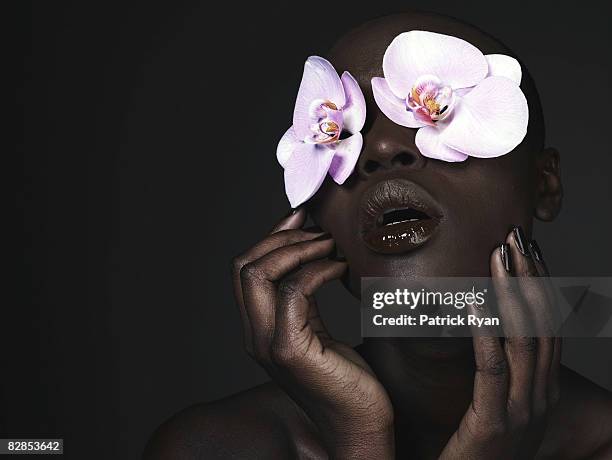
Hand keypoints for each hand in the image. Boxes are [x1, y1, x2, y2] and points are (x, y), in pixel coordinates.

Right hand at [231, 209, 394, 458]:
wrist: (360, 426)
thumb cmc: (347, 378)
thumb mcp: (318, 327)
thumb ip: (305, 297)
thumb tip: (314, 249)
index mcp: (258, 328)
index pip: (245, 269)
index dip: (270, 236)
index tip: (302, 215)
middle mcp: (255, 336)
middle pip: (244, 266)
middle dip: (281, 237)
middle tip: (318, 229)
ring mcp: (268, 345)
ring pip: (258, 274)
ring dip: (298, 248)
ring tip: (330, 244)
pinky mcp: (290, 351)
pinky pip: (293, 293)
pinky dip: (317, 270)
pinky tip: (341, 268)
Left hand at [439, 227, 560, 459]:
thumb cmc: (472, 451)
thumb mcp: (492, 406)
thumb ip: (493, 371)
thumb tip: (476, 323)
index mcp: (538, 390)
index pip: (546, 327)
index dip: (541, 286)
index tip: (529, 249)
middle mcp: (537, 397)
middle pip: (540, 325)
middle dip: (529, 277)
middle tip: (516, 236)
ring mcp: (520, 412)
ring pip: (522, 341)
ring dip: (512, 294)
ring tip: (499, 255)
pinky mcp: (493, 426)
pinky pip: (492, 372)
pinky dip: (486, 334)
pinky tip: (475, 303)